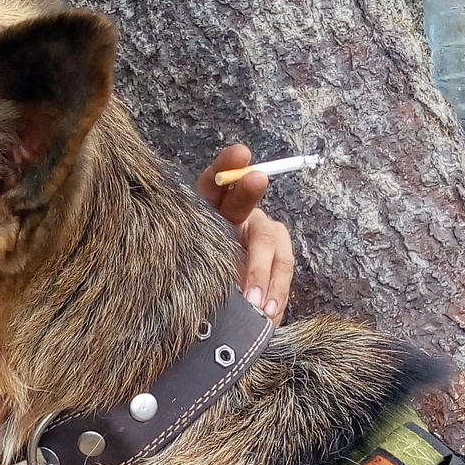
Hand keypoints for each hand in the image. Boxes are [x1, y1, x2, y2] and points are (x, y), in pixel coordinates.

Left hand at [198, 144, 294, 321]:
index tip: (240, 152)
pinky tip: (270, 312)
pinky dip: (277, 292)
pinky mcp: (280, 259)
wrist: (212, 311)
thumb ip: (180, 250)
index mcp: (210, 210)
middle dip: (249, 192)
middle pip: (245, 202)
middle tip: (256, 179)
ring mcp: (263, 235)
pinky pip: (283, 269)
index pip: (215, 182)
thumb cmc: (192, 279)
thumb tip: (195, 221)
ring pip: (270, 241)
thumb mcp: (181, 263)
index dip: (226, 166)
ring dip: (262, 268)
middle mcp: (238, 216)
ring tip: (255, 300)